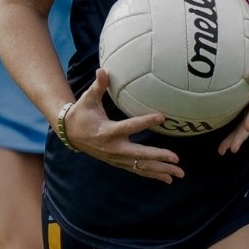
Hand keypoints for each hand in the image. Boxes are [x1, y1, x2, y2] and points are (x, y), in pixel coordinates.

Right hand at [68, 68, 184, 181]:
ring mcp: (116, 158)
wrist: (70, 134)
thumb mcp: (88, 99)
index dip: (146, 121)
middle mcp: (113, 148)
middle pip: (139, 155)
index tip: (162, 117)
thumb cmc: (81, 113)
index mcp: (107, 131)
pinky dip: (152, 174)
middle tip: (177, 159)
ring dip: (160, 171)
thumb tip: (102, 70)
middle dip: (159, 158)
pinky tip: (167, 179)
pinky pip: (137, 169)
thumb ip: (98, 86)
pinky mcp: (117, 162)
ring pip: (141, 166)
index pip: (130, 126)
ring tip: (179, 174)